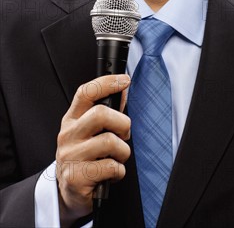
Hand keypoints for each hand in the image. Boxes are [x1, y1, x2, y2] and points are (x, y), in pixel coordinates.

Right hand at [55, 74, 130, 225]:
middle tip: (123, 135)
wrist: (69, 194)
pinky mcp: (76, 178)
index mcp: (71, 119)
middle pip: (101, 113)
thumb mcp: (91, 132)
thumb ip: (109, 110)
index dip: (107, 82)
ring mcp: (69, 156)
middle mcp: (67, 135)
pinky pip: (111, 167)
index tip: (125, 80)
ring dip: (123, 152)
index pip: (86, 92)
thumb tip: (123, 88)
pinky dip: (118, 171)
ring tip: (116, 158)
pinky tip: (110, 174)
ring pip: (110, 142)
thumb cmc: (86, 158)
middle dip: (122, 124)